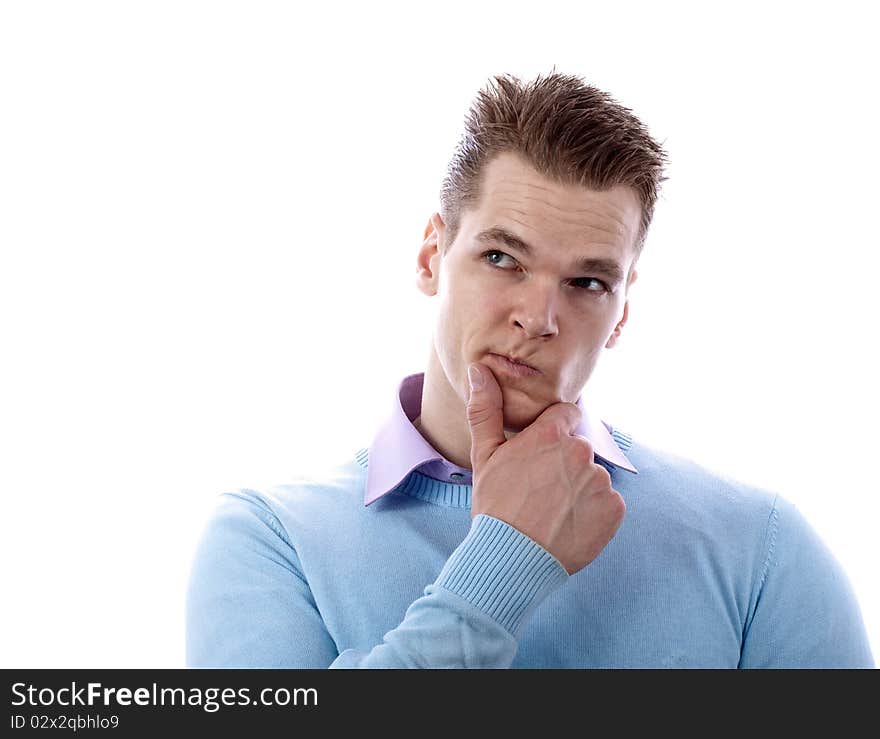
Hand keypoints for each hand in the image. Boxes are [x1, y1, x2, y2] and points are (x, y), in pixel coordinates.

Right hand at [465, 362, 625, 574]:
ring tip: (553, 511)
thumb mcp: (484, 456)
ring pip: (593, 476)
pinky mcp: (615, 509)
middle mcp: (581, 452)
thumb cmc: (494, 505)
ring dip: (579, 489)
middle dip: (564, 463)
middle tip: (540, 490)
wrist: (511, 558)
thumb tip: (479, 368)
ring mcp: (600, 481)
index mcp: (552, 434)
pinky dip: (593, 512)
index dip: (553, 434)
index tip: (539, 456)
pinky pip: (608, 503)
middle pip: (579, 448)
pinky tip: (569, 525)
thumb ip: (486, 409)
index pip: (566, 415)